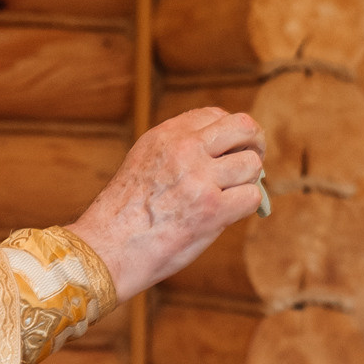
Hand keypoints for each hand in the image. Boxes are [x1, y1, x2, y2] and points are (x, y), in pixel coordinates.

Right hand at [69, 107, 265, 300]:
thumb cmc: (125, 214)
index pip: (215, 114)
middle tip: (253, 161)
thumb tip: (224, 152)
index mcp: (167, 135)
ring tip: (232, 197)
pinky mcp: (212, 209)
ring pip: (252, 164)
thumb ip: (178, 150)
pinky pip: (252, 197)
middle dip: (255, 143)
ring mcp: (200, 178)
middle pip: (243, 126)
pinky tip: (229, 214)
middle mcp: (185, 149)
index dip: (230, 132)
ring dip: (248, 182)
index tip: (231, 149)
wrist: (108, 248)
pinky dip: (246, 207)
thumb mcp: (144, 162)